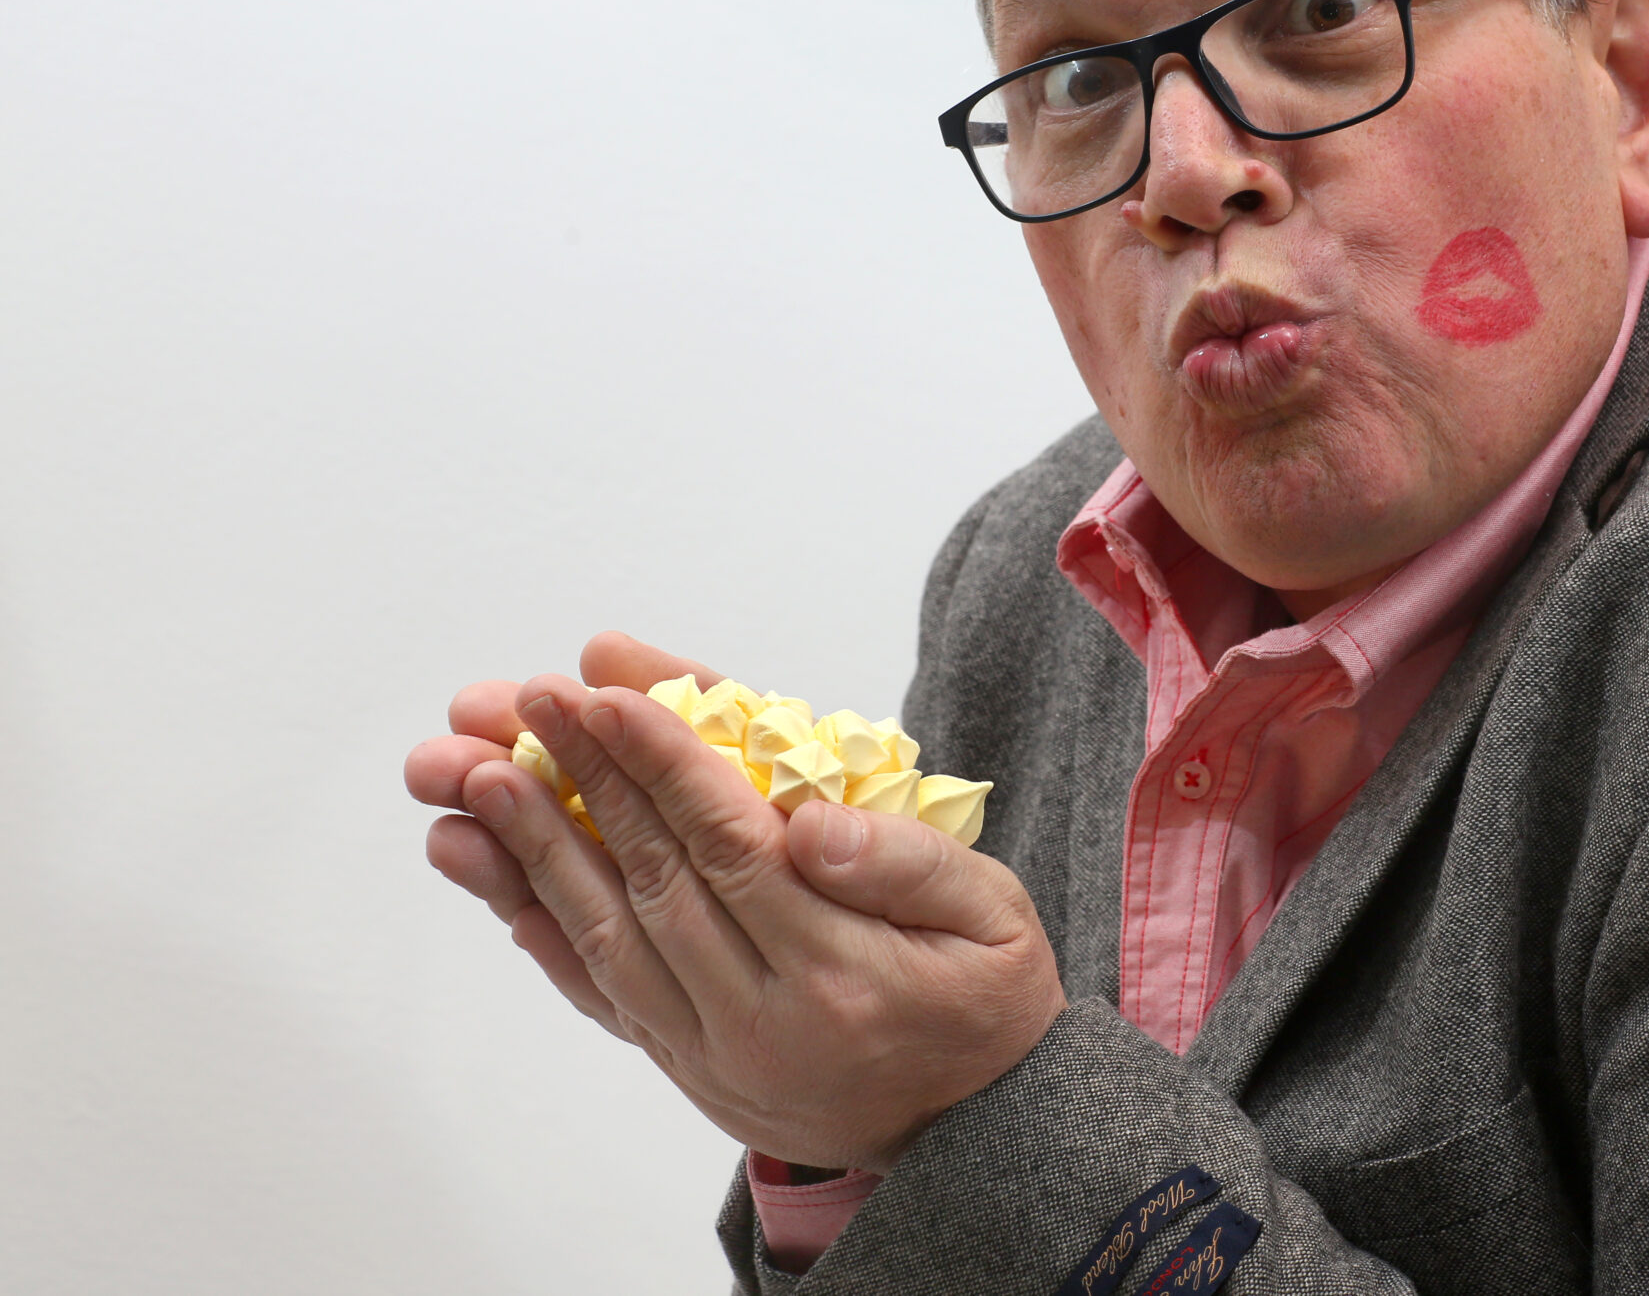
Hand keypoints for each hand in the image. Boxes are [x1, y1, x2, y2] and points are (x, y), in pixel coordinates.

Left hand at [415, 638, 1066, 1170]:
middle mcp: (764, 1019)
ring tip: (476, 772)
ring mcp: (714, 1050)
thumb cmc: (987, 997)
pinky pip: (600, 990)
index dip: (662, 762)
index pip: (732, 845)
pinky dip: (542, 926)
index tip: (605, 693)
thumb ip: (910, 866)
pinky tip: (493, 869)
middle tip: (523, 700)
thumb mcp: (996, 917)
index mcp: (845, 970)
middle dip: (580, 777)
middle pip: (652, 878)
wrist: (976, 1131)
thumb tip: (812, 823)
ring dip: (535, 846)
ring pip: (607, 934)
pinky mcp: (687, 1063)